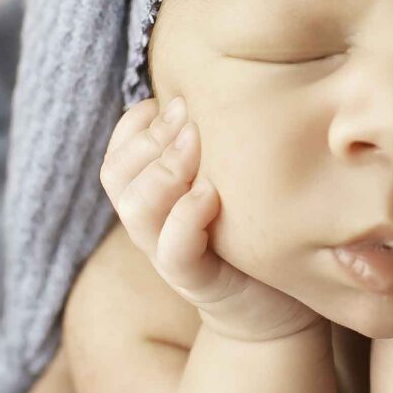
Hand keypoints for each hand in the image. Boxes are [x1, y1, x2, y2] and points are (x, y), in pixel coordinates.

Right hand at [100, 95, 322, 342]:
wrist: (276, 309)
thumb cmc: (254, 231)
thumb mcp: (229, 176)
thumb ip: (212, 141)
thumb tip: (213, 83)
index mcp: (153, 197)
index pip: (116, 153)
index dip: (134, 123)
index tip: (173, 100)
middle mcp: (152, 224)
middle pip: (116, 173)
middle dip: (150, 137)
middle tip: (190, 114)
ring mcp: (169, 253)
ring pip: (135, 208)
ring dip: (164, 169)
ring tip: (199, 146)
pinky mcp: (198, 282)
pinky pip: (173, 250)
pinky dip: (185, 217)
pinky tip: (211, 195)